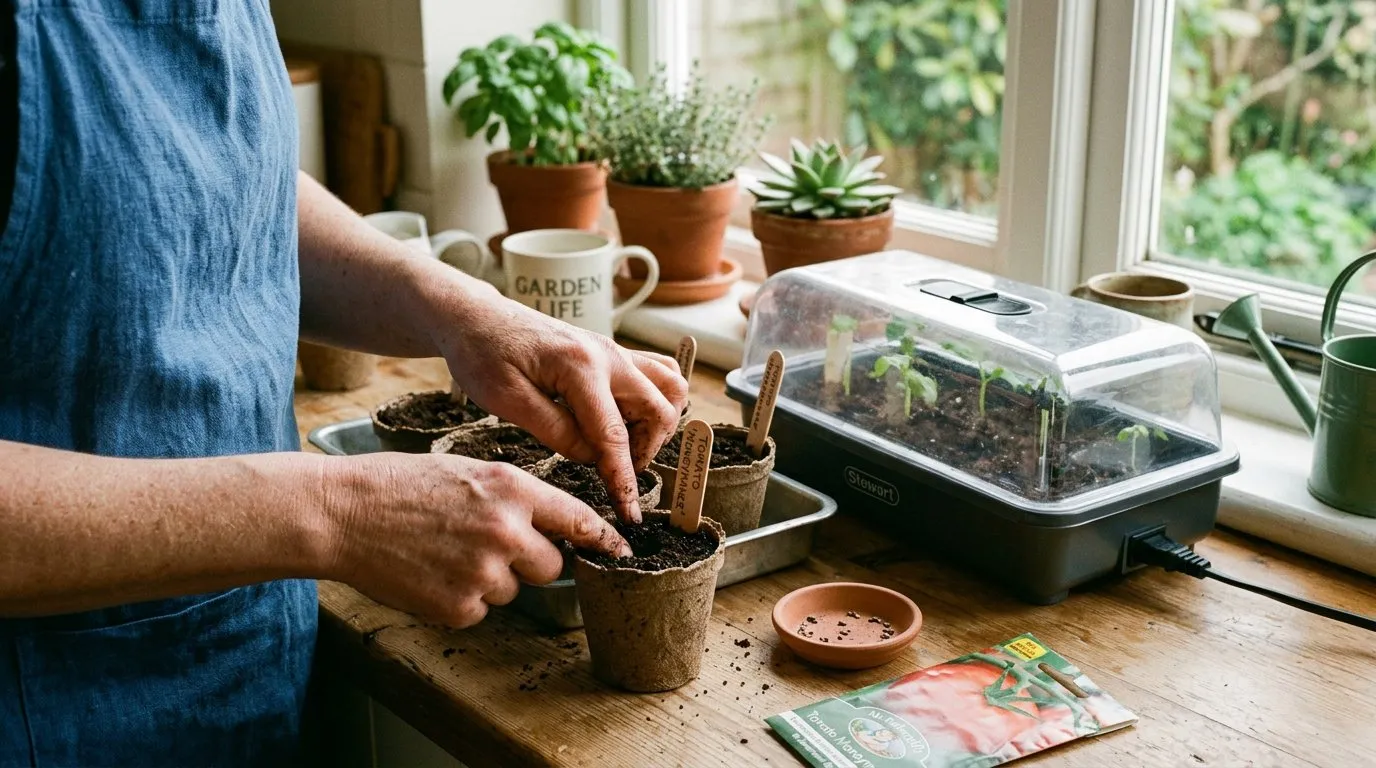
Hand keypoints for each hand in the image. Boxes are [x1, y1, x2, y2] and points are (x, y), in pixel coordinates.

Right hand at [327, 452, 632, 628]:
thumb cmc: (401, 485)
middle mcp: (506, 531)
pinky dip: (459, 599)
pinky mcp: (458, 606)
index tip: (620, 551)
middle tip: (485, 544)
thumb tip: (553, 526)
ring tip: (444, 552)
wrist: (343, 513)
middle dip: (529, 561)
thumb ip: (515, 498)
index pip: (578, 520)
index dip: (602, 539)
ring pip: (513, 589)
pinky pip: (479, 610)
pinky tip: (428, 572)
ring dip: (489, 579)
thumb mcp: (469, 471)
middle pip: (552, 566)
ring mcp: (483, 573)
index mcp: (512, 490)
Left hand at [426, 282, 687, 523]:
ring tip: (622, 442)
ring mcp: (614, 350)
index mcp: (580, 367)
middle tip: (612, 468)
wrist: (477, 317)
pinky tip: (624, 418)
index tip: (629, 513)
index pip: (614, 435)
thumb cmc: (482, 354)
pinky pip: (658, 372)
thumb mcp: (506, 400)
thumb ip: (555, 431)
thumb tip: (593, 458)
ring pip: (670, 386)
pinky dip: (654, 400)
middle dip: (645, 450)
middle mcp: (608, 355)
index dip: (623, 479)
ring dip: (657, 422)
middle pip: (659, 410)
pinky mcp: (612, 352)